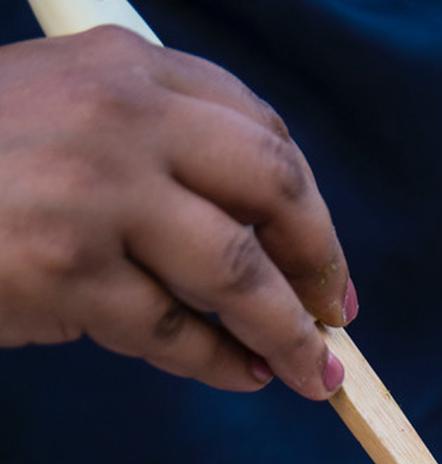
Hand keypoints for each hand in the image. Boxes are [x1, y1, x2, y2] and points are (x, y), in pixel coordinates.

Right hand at [0, 28, 352, 397]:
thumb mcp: (62, 118)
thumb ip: (149, 150)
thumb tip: (250, 233)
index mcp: (122, 67)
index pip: (256, 129)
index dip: (307, 204)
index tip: (326, 261)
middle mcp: (118, 117)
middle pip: (270, 187)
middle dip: (321, 261)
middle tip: (336, 317)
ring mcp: (94, 193)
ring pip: (235, 269)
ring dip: (287, 332)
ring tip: (312, 372)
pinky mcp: (67, 270)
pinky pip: (173, 330)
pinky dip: (218, 363)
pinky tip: (240, 375)